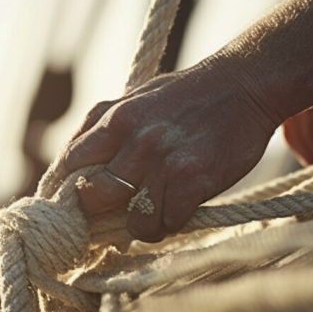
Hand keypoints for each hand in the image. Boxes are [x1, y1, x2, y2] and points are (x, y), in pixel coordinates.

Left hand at [58, 65, 275, 242]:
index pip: (68, 165)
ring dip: (143, 226)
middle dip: (102, 212)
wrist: (244, 85)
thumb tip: (71, 165)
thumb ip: (103, 127)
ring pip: (131, 221)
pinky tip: (182, 208)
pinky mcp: (193, 179)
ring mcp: (163, 161)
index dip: (68, 191)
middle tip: (118, 213)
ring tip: (157, 213)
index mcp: (114, 119)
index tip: (79, 205)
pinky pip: (167, 223)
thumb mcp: (136, 99)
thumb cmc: (189, 95)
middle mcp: (134, 140)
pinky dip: (173, 224)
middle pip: (91, 198)